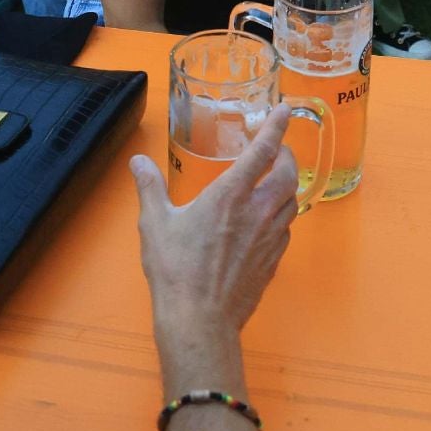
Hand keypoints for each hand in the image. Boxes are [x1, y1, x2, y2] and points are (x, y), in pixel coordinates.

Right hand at [133, 107, 298, 338]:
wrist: (200, 320)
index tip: (286, 110)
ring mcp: (270, 238)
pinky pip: (286, 230)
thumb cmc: (176, 270)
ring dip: (288, 186)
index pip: (263, 150)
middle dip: (288, 156)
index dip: (276, 126)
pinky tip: (267, 222)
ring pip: (292, 202)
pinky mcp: (272, 262)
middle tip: (278, 150)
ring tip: (275, 182)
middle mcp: (258, 211)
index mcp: (231, 194)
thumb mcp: (155, 223)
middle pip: (289, 174)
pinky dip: (282, 217)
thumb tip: (138, 161)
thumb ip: (150, 187)